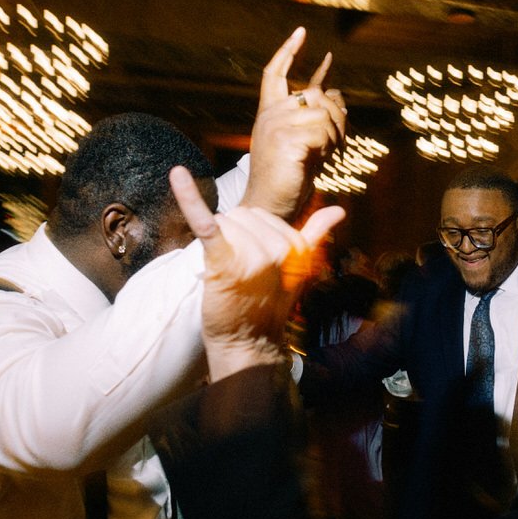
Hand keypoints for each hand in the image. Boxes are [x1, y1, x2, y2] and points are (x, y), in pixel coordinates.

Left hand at [171, 166, 345, 380]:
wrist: (249, 343)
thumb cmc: (269, 305)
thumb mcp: (298, 269)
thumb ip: (314, 235)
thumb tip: (339, 210)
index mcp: (294, 245)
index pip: (259, 215)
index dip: (249, 237)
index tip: (254, 267)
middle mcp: (277, 247)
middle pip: (239, 214)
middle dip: (233, 237)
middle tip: (238, 271)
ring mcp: (251, 254)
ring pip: (222, 221)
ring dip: (218, 243)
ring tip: (227, 272)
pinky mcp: (224, 260)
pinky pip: (206, 222)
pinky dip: (189, 198)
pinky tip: (178, 176)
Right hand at [241, 27, 347, 220]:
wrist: (270, 206)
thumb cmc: (289, 178)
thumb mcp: (306, 141)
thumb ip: (317, 117)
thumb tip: (336, 92)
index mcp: (269, 113)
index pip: (274, 73)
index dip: (288, 52)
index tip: (302, 32)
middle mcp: (270, 115)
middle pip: (316, 93)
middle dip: (337, 114)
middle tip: (336, 141)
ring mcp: (276, 126)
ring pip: (324, 113)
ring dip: (336, 135)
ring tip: (326, 155)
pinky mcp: (286, 140)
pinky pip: (324, 131)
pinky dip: (331, 147)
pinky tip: (321, 160)